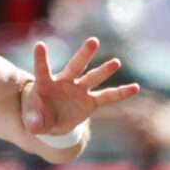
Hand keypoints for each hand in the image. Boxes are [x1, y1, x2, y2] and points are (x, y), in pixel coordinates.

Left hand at [19, 37, 139, 137]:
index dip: (41, 58)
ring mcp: (79, 90)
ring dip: (104, 70)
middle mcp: (65, 82)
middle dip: (84, 54)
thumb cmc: (39, 117)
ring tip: (116, 62)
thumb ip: (34, 122)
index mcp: (46, 83)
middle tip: (94, 40)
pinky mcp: (91, 101)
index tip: (39, 45)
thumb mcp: (34, 121)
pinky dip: (121, 93)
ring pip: (93, 77)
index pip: (43, 69)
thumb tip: (33, 128)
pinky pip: (107, 96)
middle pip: (75, 66)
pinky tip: (135, 88)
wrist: (52, 122)